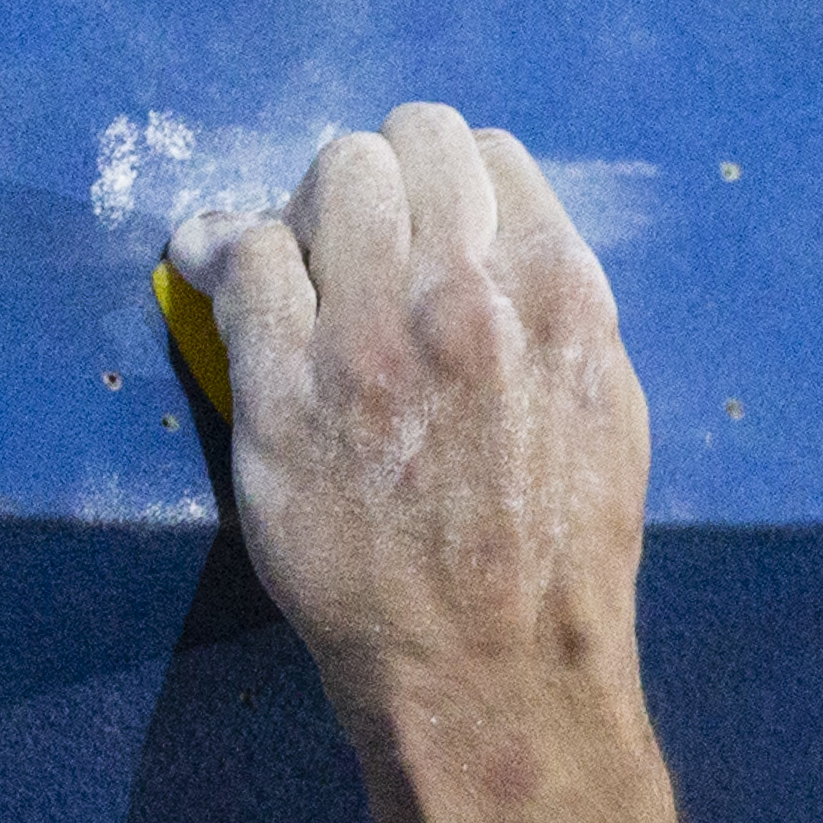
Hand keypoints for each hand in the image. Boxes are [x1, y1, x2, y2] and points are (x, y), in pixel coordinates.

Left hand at [176, 106, 654, 730]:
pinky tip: (219, 269)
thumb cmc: (558, 557)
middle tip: (354, 247)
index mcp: (558, 295)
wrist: (494, 675)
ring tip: (295, 264)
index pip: (485, 153)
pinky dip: (228, 253)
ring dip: (306, 212)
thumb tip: (489, 233)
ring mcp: (371, 343)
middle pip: (397, 146)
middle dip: (373, 186)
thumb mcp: (603, 406)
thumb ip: (553, 306)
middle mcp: (467, 298)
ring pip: (322, 183)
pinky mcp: (286, 392)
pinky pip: (246, 259)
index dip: (445, 182)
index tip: (421, 228)